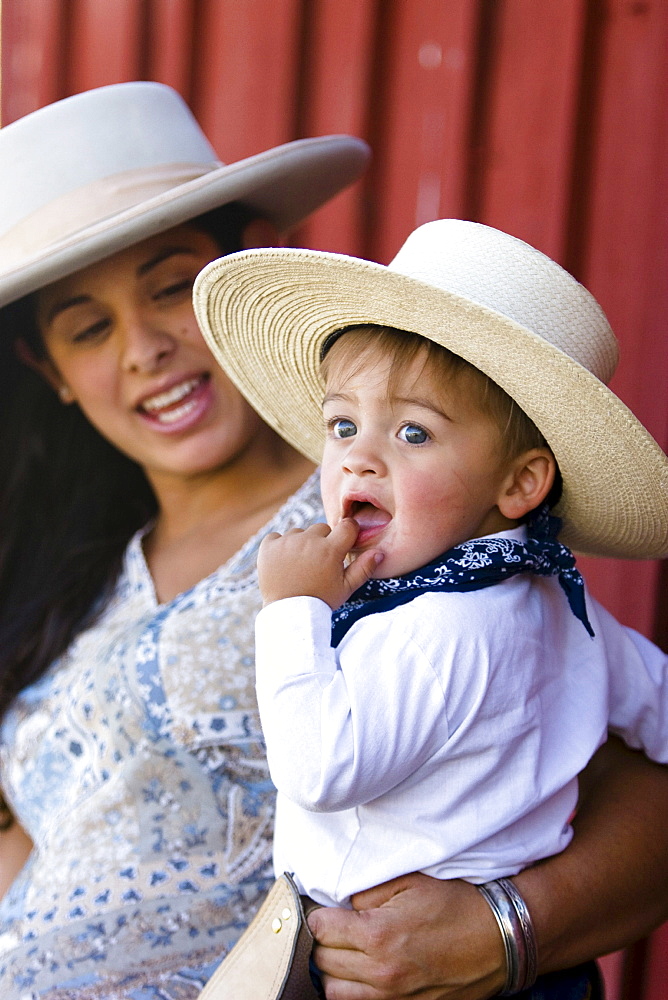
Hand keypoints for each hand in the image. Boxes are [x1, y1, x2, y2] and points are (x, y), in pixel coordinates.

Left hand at [257, 518, 382, 607]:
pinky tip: (283, 564)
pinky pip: (277, 537)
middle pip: (321, 528)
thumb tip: (379, 552)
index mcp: (330, 550)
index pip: (347, 526)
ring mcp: (286, 542)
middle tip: (318, 563)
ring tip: (299, 567)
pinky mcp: (268, 546)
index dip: (347, 534)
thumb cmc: (320, 601)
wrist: (288, 614)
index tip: (342, 545)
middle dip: (322, 541)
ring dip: (300, 544)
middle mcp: (308, 541)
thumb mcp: (346, 588)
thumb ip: (364, 568)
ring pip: (299, 532)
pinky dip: (279, 547)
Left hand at [307, 872, 505, 999]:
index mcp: (378, 935)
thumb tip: (342, 903)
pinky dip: (352, 991)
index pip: (320, 929)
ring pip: (333, 993)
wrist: (498, 939)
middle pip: (322, 961)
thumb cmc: (455, 904)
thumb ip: (368, 892)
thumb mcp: (410, 883)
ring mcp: (393, 998)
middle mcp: (380, 972)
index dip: (317, 916)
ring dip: (332, 971)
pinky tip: (361, 973)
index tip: (324, 910)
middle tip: (333, 928)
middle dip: (322, 942)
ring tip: (344, 953)